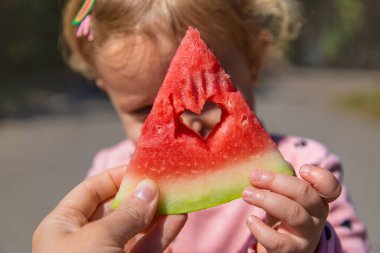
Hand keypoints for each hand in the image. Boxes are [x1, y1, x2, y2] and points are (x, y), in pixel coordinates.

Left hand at [33, 167, 186, 252]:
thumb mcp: (98, 240)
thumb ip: (127, 214)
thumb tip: (149, 187)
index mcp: (64, 226)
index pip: (91, 190)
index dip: (116, 176)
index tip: (143, 167)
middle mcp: (85, 239)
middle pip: (118, 208)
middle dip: (143, 196)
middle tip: (167, 182)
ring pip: (137, 229)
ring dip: (159, 215)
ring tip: (180, 199)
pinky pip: (147, 248)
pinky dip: (163, 237)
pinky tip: (179, 222)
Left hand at [242, 165, 341, 252]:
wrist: (283, 250)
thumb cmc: (283, 216)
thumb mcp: (286, 197)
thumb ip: (282, 179)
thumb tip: (272, 160)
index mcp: (317, 199)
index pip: (331, 188)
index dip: (320, 177)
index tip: (302, 169)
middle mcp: (317, 217)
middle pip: (305, 194)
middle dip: (278, 181)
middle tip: (254, 176)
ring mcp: (306, 236)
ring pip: (293, 214)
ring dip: (266, 200)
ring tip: (247, 194)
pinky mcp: (291, 251)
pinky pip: (277, 240)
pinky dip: (261, 229)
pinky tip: (251, 220)